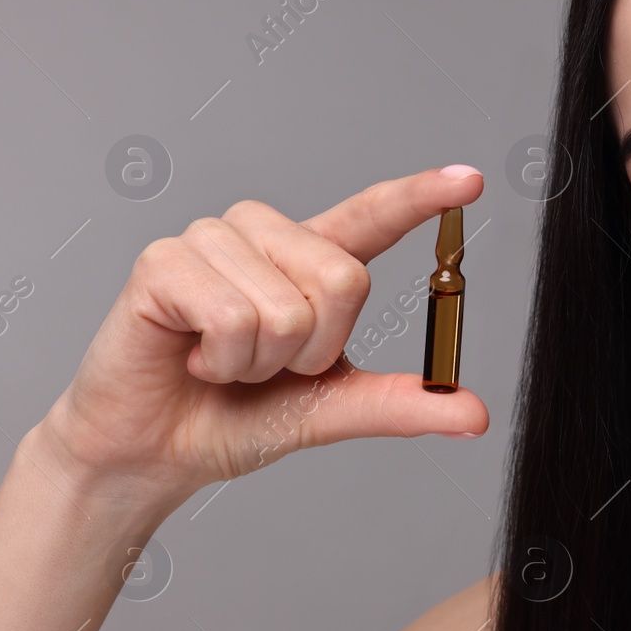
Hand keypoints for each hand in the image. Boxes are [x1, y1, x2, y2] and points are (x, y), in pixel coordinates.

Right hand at [38, 166, 490, 501]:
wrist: (158, 450)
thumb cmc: (237, 416)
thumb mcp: (331, 409)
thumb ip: (400, 405)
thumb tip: (472, 414)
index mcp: (311, 260)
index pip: (373, 216)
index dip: (421, 197)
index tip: (470, 180)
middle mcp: (265, 236)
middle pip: (343, 279)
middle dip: (313, 349)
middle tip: (267, 364)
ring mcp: (213, 240)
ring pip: (287, 306)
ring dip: (261, 361)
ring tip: (224, 361)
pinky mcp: (164, 261)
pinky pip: (233, 318)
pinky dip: (222, 360)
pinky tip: (194, 358)